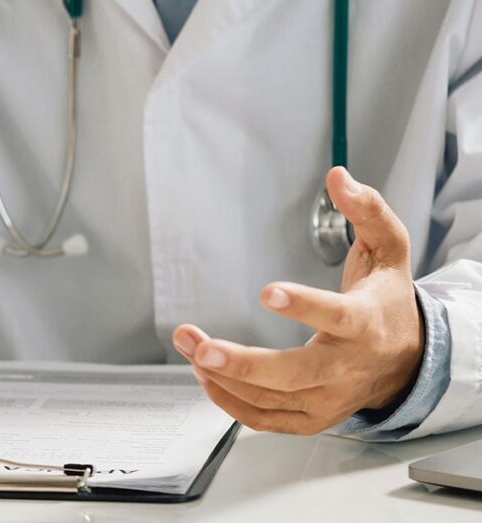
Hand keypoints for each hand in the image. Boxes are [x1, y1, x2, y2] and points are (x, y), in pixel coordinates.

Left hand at [173, 167, 424, 434]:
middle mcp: (346, 367)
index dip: (304, 306)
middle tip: (200, 345)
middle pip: (294, 373)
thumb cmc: (388, 302)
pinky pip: (266, 419)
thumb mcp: (389, 249)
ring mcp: (328, 398)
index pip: (338, 317)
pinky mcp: (312, 417)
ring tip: (188, 344)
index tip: (267, 290)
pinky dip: (230, 403)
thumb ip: (366, 211)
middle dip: (242, 363)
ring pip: (271, 399)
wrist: (407, 361)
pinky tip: (205, 375)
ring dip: (222, 377)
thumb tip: (338, 177)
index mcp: (366, 324)